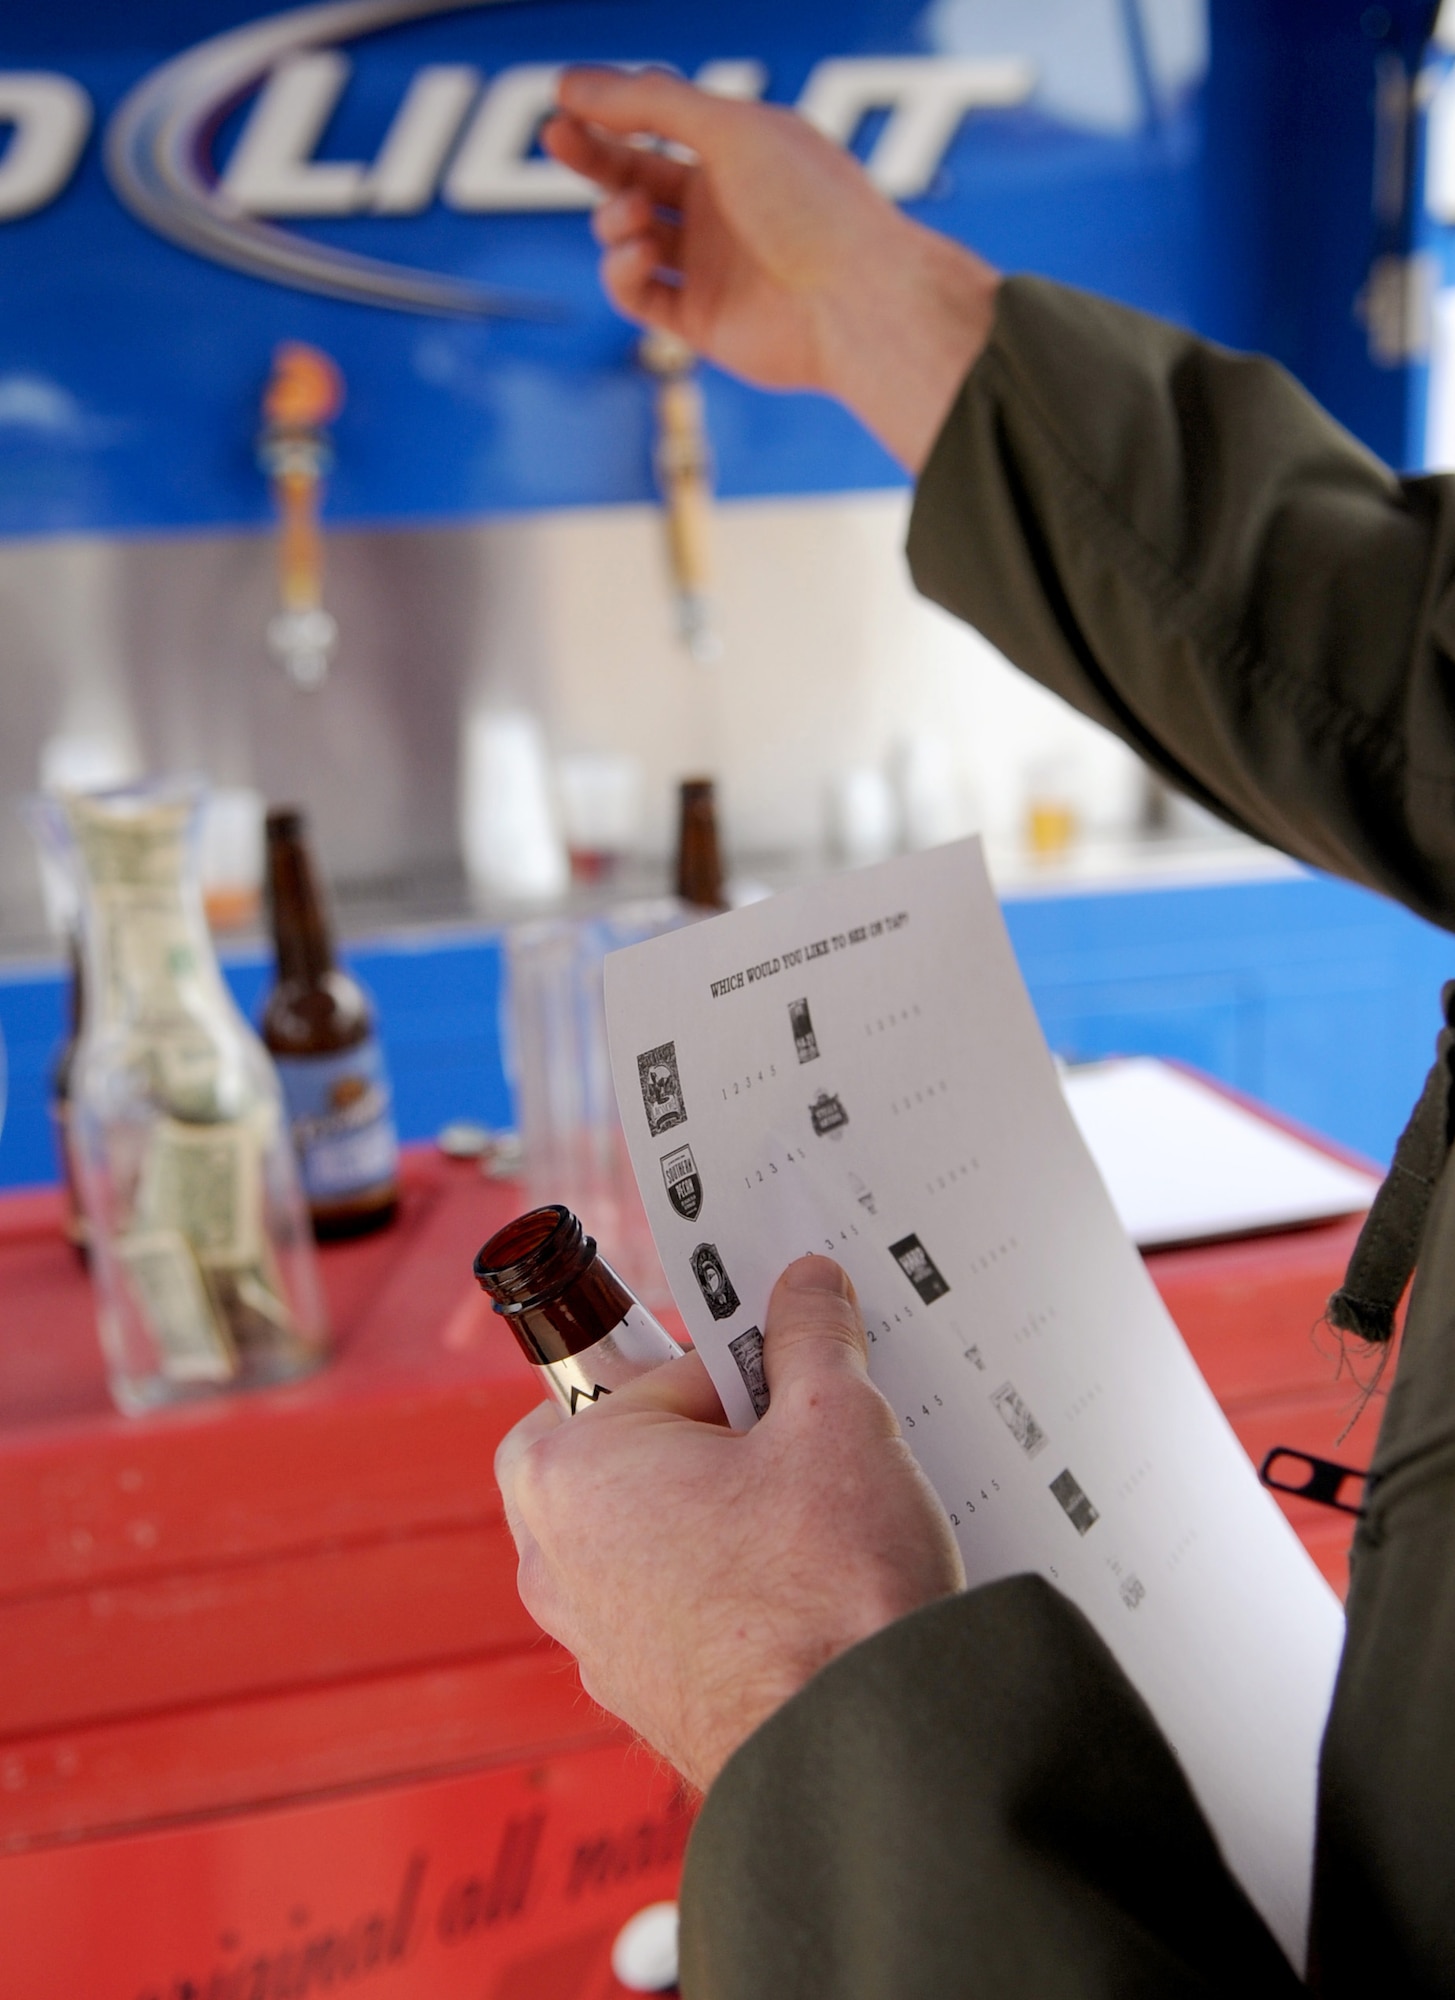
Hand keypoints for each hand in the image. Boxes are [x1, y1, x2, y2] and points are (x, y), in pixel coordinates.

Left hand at [495, 1254, 964, 1792]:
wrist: (864, 1759)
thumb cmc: (831, 1595)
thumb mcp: (838, 1422)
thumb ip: (812, 1334)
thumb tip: (808, 1285)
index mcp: (571, 1471)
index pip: (662, 1371)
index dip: (746, 1375)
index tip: (796, 1388)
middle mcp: (553, 1557)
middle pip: (626, 1442)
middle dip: (705, 1434)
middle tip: (788, 1446)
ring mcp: (591, 1637)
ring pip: (645, 1526)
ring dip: (714, 1509)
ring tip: (807, 1522)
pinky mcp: (638, 1692)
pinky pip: (666, 1600)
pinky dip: (719, 1583)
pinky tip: (799, 1589)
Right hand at [544, 68, 1000, 472]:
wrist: (854, 301)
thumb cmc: (810, 203)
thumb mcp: (730, 129)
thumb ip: (650, 102)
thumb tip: (572, 85)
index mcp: (740, 153)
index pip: (658, 123)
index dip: (607, 111)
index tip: (564, 102)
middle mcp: (725, 208)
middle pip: (634, 176)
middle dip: (592, 157)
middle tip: (556, 137)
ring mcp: (712, 266)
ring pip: (629, 237)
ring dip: (614, 219)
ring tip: (636, 218)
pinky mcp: (701, 321)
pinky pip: (639, 295)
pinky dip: (623, 272)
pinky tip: (640, 256)